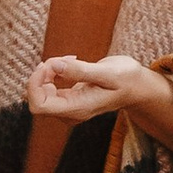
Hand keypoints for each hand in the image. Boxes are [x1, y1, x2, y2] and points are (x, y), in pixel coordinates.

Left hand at [25, 51, 171, 130]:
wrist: (136, 87)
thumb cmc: (126, 79)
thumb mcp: (107, 72)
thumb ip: (80, 70)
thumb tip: (54, 65)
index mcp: (77, 108)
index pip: (38, 106)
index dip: (35, 84)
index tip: (48, 65)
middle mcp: (70, 112)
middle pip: (36, 98)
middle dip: (42, 75)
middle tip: (62, 59)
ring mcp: (68, 108)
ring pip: (41, 91)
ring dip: (49, 71)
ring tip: (71, 59)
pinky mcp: (68, 100)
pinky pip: (48, 88)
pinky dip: (53, 72)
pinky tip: (70, 63)